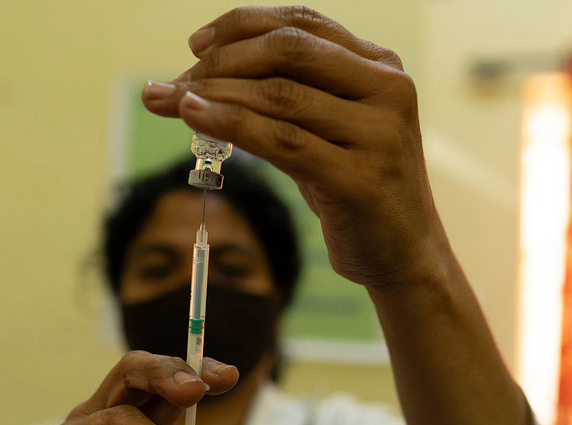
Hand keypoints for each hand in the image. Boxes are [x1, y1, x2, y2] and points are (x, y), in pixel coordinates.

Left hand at [142, 6, 449, 290]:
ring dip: (212, 92)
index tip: (196, 45)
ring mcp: (377, 135)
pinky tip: (195, 117)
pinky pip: (281, 142)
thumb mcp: (325, 131)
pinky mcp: (358, 179)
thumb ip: (284, 97)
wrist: (403, 254)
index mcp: (381, 67)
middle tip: (177, 81)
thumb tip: (198, 80)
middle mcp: (387, 90)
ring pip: (278, 95)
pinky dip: (230, 125)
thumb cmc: (353, 186)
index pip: (302, 24)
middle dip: (221, 60)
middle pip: (287, 50)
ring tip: (168, 99)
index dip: (242, 26)